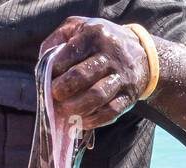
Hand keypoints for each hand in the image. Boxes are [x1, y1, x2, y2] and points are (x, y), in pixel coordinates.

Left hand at [41, 16, 149, 130]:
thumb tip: (43, 59)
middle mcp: (110, 54)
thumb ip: (59, 38)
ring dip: (76, 107)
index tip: (49, 79)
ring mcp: (121, 76)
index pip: (70, 53)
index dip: (55, 70)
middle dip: (63, 89)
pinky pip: (110, 112)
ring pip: (97, 95)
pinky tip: (82, 121)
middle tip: (54, 97)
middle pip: (82, 76)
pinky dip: (94, 120)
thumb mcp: (81, 27)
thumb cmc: (101, 43)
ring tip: (65, 110)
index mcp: (95, 35)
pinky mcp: (129, 96)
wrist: (142, 55)